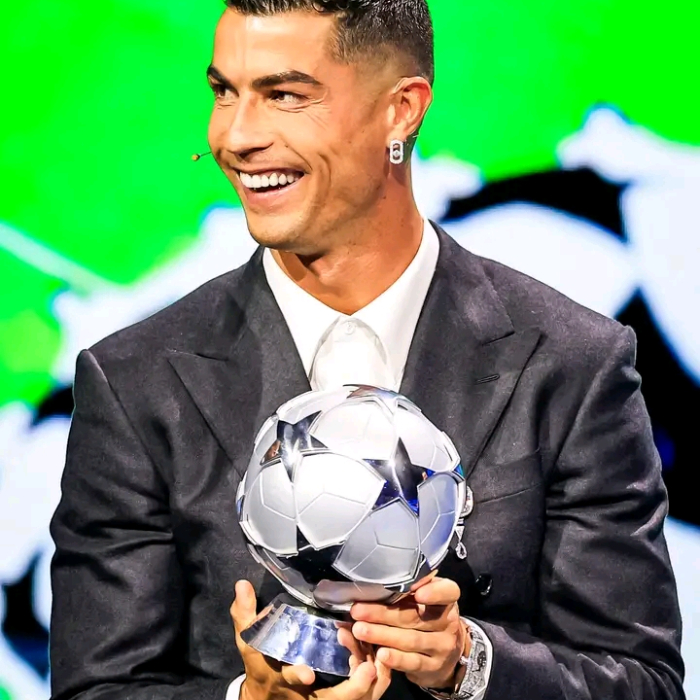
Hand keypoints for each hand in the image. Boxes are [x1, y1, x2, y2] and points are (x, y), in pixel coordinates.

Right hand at [231, 580, 390, 699]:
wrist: (268, 695)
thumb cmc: (261, 664)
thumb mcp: (248, 641)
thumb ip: (245, 614)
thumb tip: (242, 584)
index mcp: (282, 678)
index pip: (289, 678)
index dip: (298, 675)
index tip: (307, 672)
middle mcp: (306, 695)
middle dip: (353, 689)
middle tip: (369, 667)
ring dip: (372, 683)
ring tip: (382, 655)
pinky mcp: (341, 699)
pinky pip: (365, 697)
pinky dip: (376, 681)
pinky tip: (383, 656)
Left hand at [350, 577, 468, 689]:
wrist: (444, 650)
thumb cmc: (426, 613)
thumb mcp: (423, 596)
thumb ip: (409, 588)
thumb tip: (376, 579)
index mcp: (447, 599)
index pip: (447, 592)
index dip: (434, 593)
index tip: (417, 592)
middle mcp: (448, 622)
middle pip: (415, 616)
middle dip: (383, 613)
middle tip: (358, 610)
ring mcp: (442, 646)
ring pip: (411, 640)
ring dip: (382, 635)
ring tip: (360, 630)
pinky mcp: (433, 666)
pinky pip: (413, 662)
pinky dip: (396, 659)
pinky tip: (380, 654)